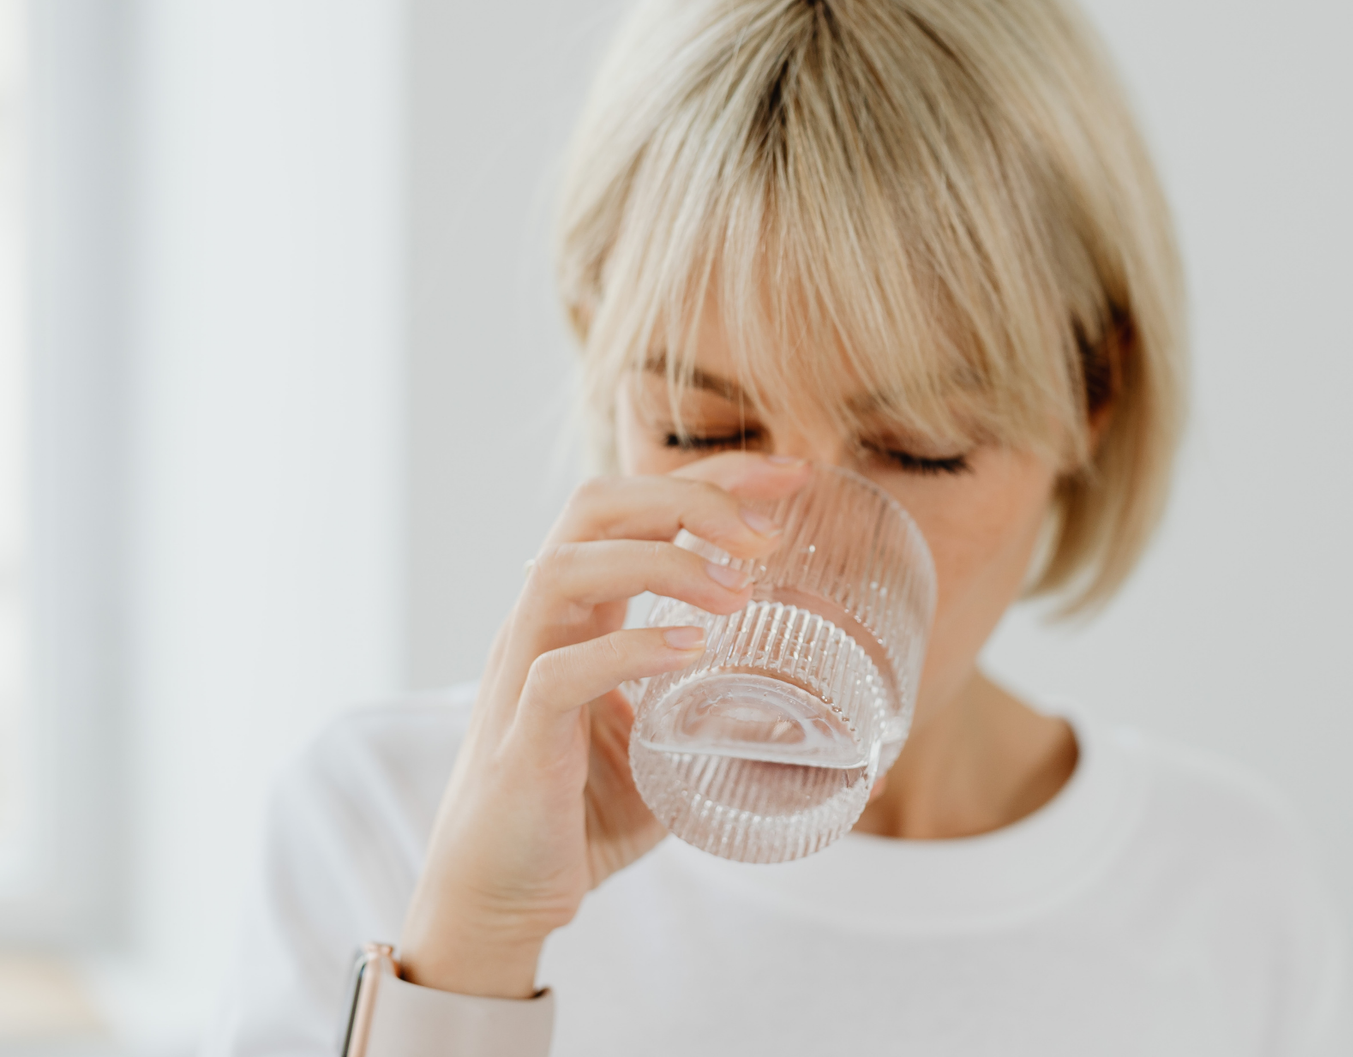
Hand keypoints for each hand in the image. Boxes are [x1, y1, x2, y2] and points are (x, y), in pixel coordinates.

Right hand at [397, 452, 808, 997]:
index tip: (791, 474)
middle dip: (689, 496)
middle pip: (595, 509)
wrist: (497, 900)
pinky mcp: (521, 740)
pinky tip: (690, 652)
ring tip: (738, 591)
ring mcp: (521, 675)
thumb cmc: (580, 817)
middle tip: (768, 529)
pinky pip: (559, 672)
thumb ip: (727, 727)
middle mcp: (542, 626)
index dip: (710, 477)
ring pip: (567, 570)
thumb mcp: (669, 752)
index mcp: (576, 614)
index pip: (635, 508)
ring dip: (662, 565)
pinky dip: (629, 651)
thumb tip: (835, 743)